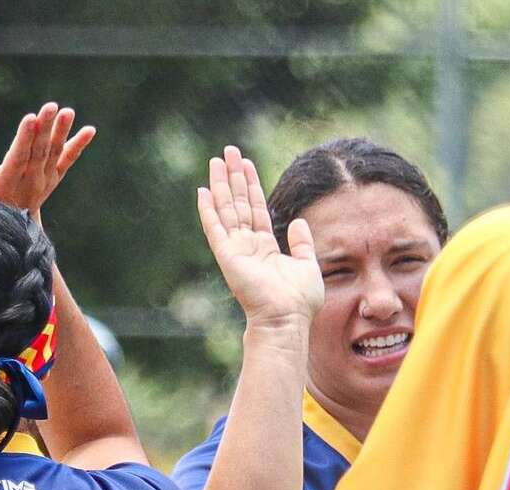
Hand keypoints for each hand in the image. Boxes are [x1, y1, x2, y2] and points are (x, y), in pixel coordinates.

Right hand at [0, 102, 93, 214]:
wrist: (9, 227)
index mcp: (7, 184)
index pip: (18, 158)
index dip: (24, 138)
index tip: (30, 119)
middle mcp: (30, 182)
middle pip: (38, 152)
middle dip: (44, 128)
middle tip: (50, 107)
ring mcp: (45, 180)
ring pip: (54, 152)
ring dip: (61, 132)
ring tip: (67, 112)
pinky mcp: (54, 178)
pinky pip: (67, 160)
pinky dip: (79, 146)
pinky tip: (90, 130)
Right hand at [196, 146, 322, 325]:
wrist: (287, 318)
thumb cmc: (299, 299)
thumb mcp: (307, 264)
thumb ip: (301, 243)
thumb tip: (297, 221)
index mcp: (264, 246)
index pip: (255, 208)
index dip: (251, 185)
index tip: (246, 163)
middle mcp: (246, 244)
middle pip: (238, 203)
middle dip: (233, 176)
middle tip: (228, 151)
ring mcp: (235, 249)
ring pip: (227, 209)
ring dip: (221, 184)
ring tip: (217, 160)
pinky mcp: (228, 256)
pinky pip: (215, 228)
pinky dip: (208, 210)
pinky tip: (203, 192)